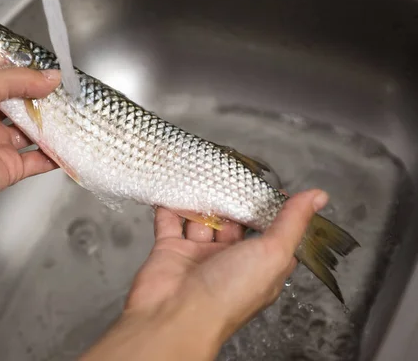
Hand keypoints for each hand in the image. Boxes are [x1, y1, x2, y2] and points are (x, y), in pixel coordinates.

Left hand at [0, 66, 60, 214]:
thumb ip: (19, 79)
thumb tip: (52, 77)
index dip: (21, 71)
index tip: (46, 65)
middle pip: (18, 105)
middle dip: (41, 97)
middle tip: (68, 88)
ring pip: (30, 132)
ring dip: (51, 125)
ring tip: (76, 113)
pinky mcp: (8, 168)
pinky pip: (36, 161)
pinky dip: (54, 156)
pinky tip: (72, 146)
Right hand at [123, 190, 327, 356]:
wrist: (176, 314)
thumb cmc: (229, 292)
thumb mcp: (273, 253)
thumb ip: (292, 222)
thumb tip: (318, 196)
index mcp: (259, 265)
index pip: (271, 232)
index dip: (273, 210)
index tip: (271, 186)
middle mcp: (229, 260)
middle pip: (234, 222)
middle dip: (233, 200)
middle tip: (233, 171)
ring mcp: (198, 254)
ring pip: (202, 219)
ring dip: (201, 200)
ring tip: (203, 173)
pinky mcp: (170, 250)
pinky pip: (170, 222)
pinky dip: (169, 206)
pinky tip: (173, 187)